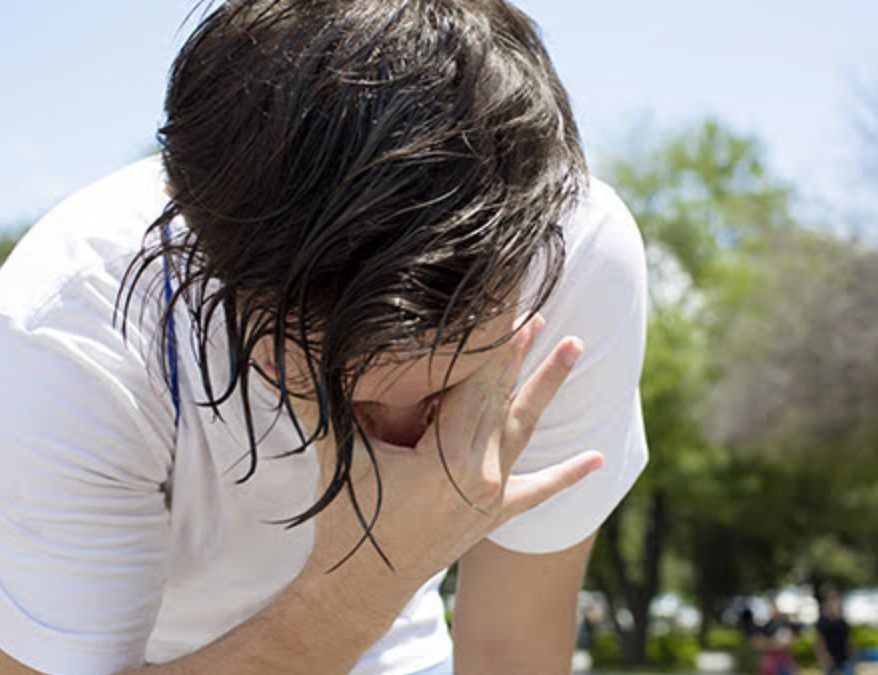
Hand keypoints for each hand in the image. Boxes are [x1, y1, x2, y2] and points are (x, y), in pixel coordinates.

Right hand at [301, 315, 604, 589]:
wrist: (360, 588)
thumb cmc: (347, 522)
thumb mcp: (337, 456)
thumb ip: (313, 403)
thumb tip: (274, 358)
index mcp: (447, 459)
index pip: (473, 383)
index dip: (489, 341)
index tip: (507, 304)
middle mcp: (480, 475)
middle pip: (501, 398)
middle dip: (518, 351)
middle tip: (540, 309)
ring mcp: (490, 496)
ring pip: (523, 429)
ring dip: (546, 388)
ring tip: (574, 348)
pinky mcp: (493, 515)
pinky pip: (537, 491)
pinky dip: (566, 476)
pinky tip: (597, 460)